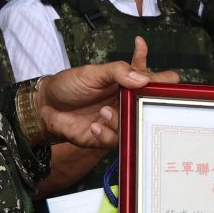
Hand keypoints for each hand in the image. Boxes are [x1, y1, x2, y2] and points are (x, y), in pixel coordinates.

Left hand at [36, 37, 174, 149]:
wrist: (45, 106)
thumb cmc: (69, 85)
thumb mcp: (93, 72)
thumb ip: (118, 72)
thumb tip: (143, 78)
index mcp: (128, 84)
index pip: (156, 81)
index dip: (167, 82)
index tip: (168, 81)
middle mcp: (127, 103)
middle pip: (152, 109)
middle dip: (151, 108)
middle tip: (141, 104)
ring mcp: (118, 121)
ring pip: (136, 127)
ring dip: (122, 120)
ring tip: (104, 112)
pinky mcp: (106, 137)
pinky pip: (117, 140)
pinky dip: (106, 133)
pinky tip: (94, 125)